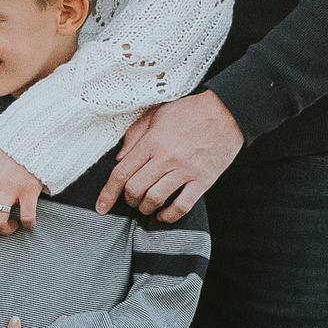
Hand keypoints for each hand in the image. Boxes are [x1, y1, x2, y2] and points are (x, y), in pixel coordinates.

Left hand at [97, 93, 243, 219]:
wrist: (226, 112)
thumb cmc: (189, 111)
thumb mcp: (156, 114)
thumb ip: (134, 136)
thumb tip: (119, 159)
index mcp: (152, 141)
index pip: (122, 172)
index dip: (108, 193)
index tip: (101, 207)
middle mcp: (166, 157)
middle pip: (135, 189)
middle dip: (128, 200)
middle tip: (131, 200)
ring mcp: (185, 170)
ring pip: (155, 199)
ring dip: (145, 208)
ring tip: (146, 207)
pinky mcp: (202, 180)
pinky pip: (182, 206)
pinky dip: (169, 216)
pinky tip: (163, 215)